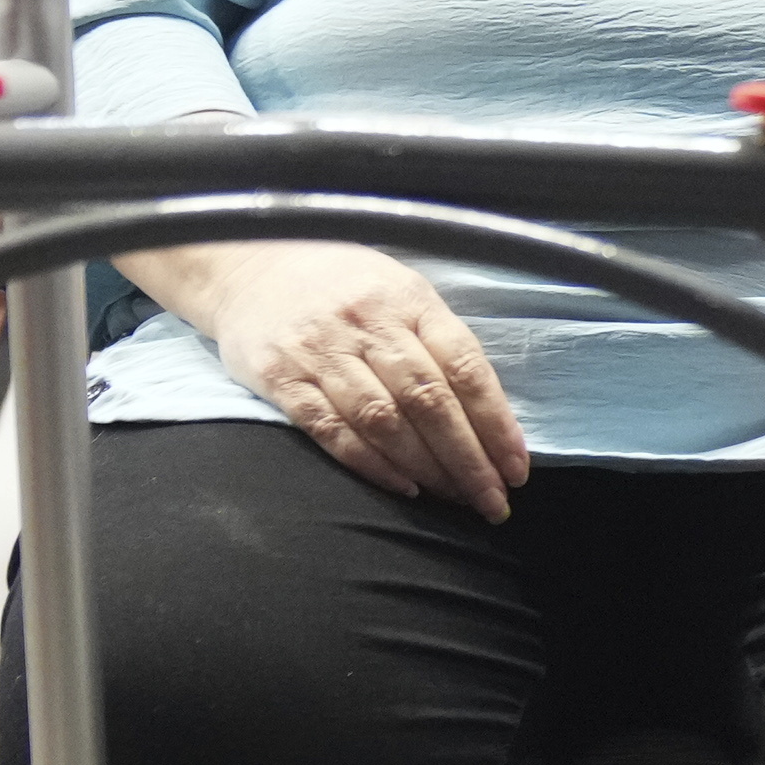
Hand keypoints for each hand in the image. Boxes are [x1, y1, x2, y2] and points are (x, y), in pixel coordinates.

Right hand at [171, 240, 529, 516]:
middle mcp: (367, 322)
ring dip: (427, 468)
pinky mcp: (281, 377)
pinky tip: (404, 487)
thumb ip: (438, 341)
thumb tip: (489, 414)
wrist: (247, 264)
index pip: (465, 368)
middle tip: (493, 501)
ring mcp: (321, 350)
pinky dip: (372, 464)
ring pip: (385, 421)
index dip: (496, 423)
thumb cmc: (342, 283)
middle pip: (430, 401)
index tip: (517, 467)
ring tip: (457, 499)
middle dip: (469, 459)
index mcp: (409, 299)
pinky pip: (333, 430)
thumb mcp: (400, 289)